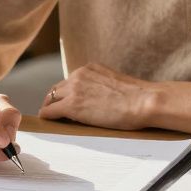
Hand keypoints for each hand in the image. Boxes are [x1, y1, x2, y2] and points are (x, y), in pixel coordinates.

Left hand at [38, 63, 156, 130]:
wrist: (143, 101)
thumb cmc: (137, 97)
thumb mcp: (114, 83)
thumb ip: (101, 85)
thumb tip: (98, 98)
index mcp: (90, 68)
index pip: (70, 81)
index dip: (66, 93)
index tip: (65, 102)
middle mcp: (79, 74)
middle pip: (58, 89)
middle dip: (55, 100)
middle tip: (54, 112)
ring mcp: (74, 89)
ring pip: (51, 99)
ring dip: (51, 108)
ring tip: (51, 119)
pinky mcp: (72, 105)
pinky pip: (50, 111)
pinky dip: (47, 116)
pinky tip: (47, 122)